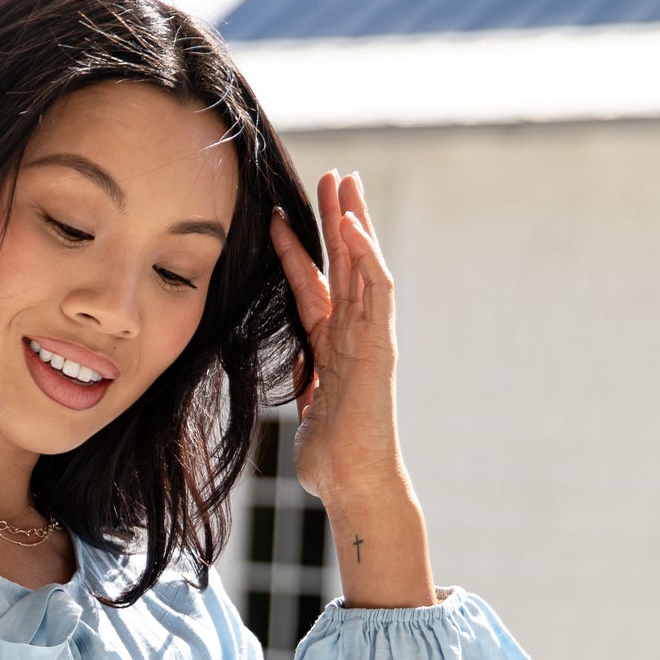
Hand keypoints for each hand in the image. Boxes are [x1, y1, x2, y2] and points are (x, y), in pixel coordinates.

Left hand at [269, 169, 405, 507]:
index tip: (277, 220)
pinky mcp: (382, 344)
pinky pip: (378, 289)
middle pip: (343, 265)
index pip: (312, 288)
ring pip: (364, 266)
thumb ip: (305, 389)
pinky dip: (366, 254)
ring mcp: (371, 337)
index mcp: (332, 349)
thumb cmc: (330, 462)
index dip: (296, 254)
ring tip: (344, 181)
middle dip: (334, 220)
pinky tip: (352, 224)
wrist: (353, 484)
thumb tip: (297, 378)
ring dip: (354, 222)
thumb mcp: (306, 414)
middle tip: (328, 176)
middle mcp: (354, 336)